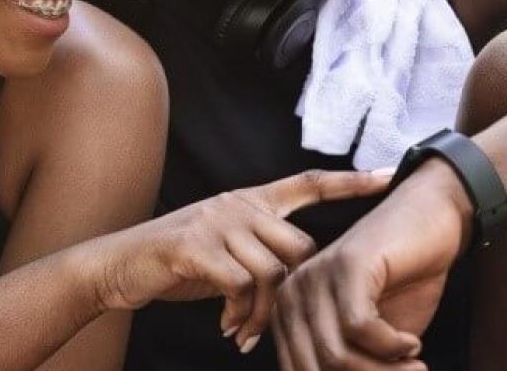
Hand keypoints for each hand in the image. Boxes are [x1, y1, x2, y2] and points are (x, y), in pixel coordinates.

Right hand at [82, 169, 392, 352]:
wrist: (116, 266)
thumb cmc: (174, 263)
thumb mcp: (222, 247)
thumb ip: (259, 251)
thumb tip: (296, 279)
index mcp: (248, 201)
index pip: (308, 183)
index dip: (350, 181)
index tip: (390, 173)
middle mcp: (236, 204)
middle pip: (300, 246)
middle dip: (295, 292)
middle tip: (269, 323)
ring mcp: (215, 222)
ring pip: (272, 273)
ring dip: (263, 314)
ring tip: (244, 332)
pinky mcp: (195, 246)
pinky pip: (240, 287)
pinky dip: (238, 315)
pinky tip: (225, 326)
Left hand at [273, 162, 472, 370]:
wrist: (431, 222)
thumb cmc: (402, 286)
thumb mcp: (372, 340)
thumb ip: (353, 366)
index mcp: (289, 317)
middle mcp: (292, 296)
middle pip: (315, 370)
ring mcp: (316, 278)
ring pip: (335, 356)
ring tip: (414, 366)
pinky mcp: (346, 266)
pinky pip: (358, 327)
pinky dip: (391, 346)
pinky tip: (412, 343)